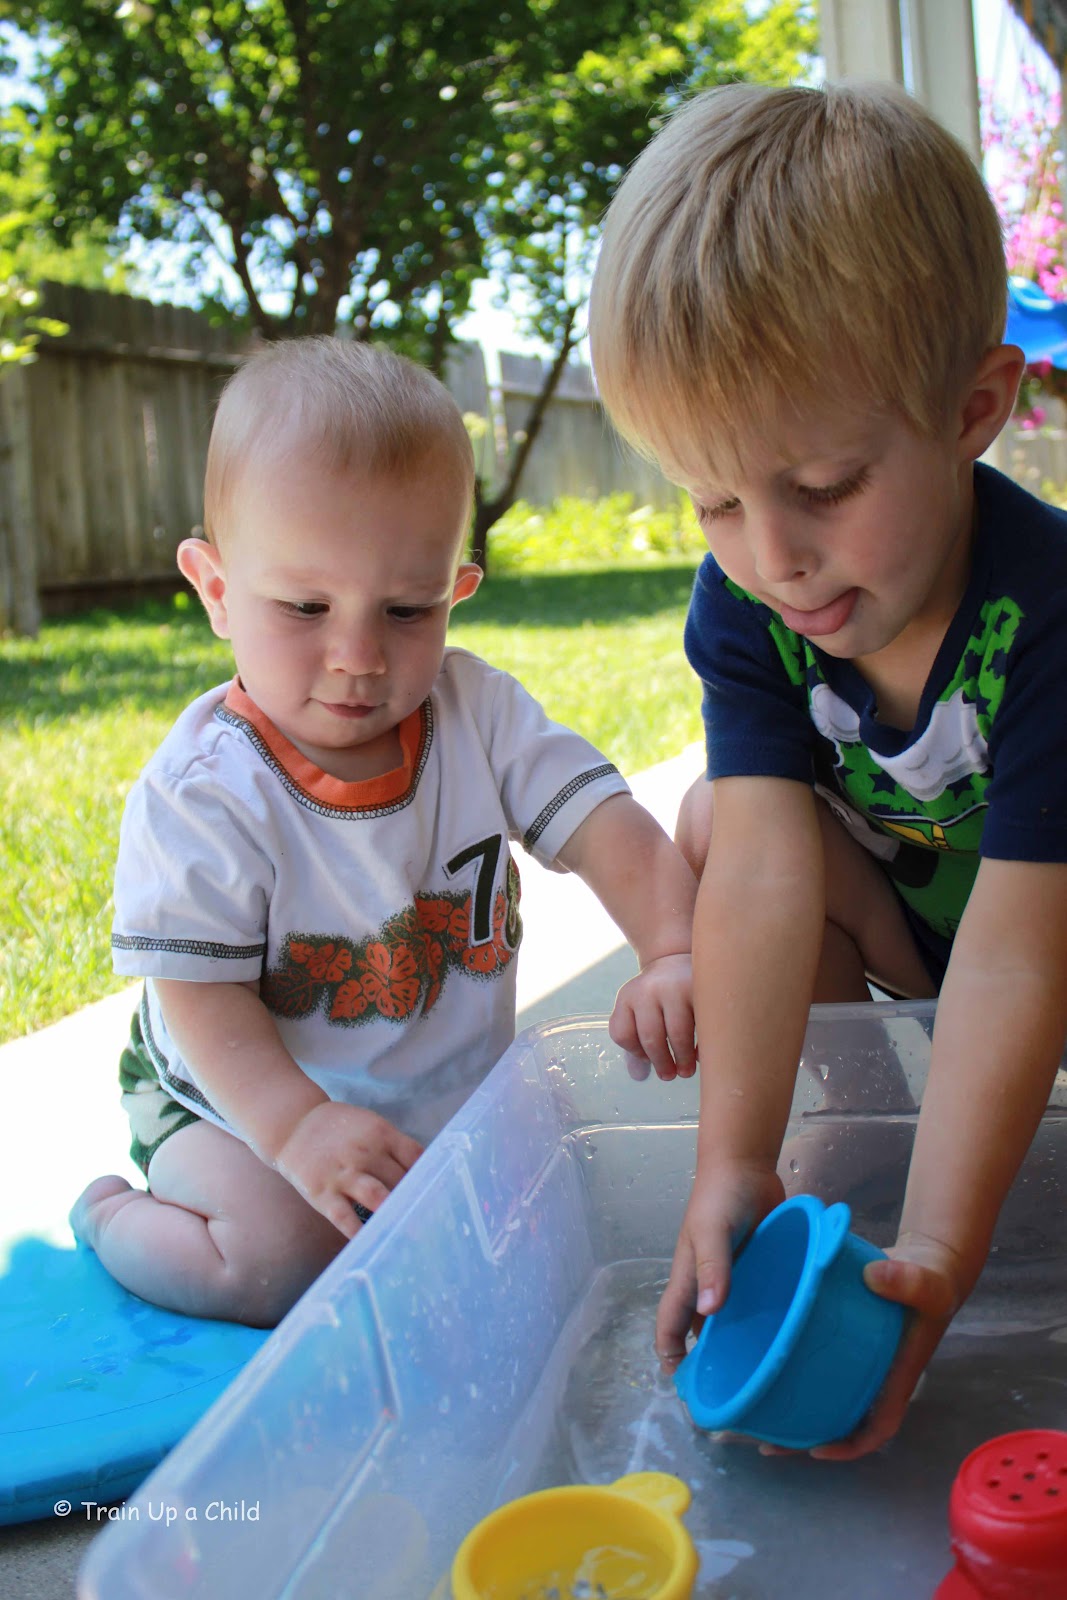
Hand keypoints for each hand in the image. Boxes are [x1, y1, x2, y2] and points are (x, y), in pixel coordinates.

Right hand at [274, 1102, 423, 1239]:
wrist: (294, 1124)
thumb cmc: (340, 1129)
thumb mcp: (370, 1126)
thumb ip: (395, 1147)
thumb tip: (426, 1173)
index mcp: (381, 1133)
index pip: (415, 1156)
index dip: (432, 1175)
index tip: (444, 1194)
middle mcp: (365, 1152)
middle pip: (399, 1179)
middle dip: (416, 1200)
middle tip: (434, 1222)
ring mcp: (343, 1173)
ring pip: (376, 1195)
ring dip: (394, 1213)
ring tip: (412, 1232)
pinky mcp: (323, 1192)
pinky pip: (343, 1216)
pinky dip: (357, 1232)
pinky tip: (371, 1244)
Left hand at [609, 953, 695, 1081]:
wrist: (682, 956)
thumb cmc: (660, 994)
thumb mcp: (641, 1009)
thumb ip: (636, 1040)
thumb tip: (638, 1076)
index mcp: (628, 996)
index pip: (622, 1032)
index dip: (635, 1052)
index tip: (648, 1061)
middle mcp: (648, 989)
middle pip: (650, 1036)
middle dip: (661, 1062)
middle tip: (669, 1076)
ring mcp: (674, 987)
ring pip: (677, 1033)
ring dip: (683, 1058)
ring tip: (686, 1071)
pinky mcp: (700, 989)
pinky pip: (701, 1025)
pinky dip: (703, 1044)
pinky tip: (702, 1053)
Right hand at [656, 1158, 784, 1371]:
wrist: (746, 1165)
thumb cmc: (720, 1197)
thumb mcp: (712, 1230)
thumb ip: (711, 1266)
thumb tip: (710, 1312)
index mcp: (689, 1279)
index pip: (670, 1326)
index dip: (671, 1357)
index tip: (689, 1388)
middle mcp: (709, 1285)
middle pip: (701, 1331)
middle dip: (709, 1361)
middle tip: (736, 1392)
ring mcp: (734, 1279)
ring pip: (732, 1322)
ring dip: (741, 1343)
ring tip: (765, 1373)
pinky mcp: (759, 1271)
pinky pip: (758, 1304)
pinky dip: (766, 1321)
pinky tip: (787, 1336)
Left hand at [769, 1230, 964, 1460]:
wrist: (925, 1264)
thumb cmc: (932, 1283)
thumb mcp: (928, 1284)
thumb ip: (908, 1281)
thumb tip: (872, 1276)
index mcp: (895, 1378)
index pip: (877, 1427)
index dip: (850, 1446)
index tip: (815, 1450)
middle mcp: (874, 1377)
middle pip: (840, 1420)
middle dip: (806, 1436)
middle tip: (764, 1442)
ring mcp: (857, 1361)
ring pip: (823, 1395)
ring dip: (792, 1408)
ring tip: (751, 1415)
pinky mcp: (842, 1340)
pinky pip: (816, 1363)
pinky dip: (791, 1367)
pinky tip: (761, 1361)